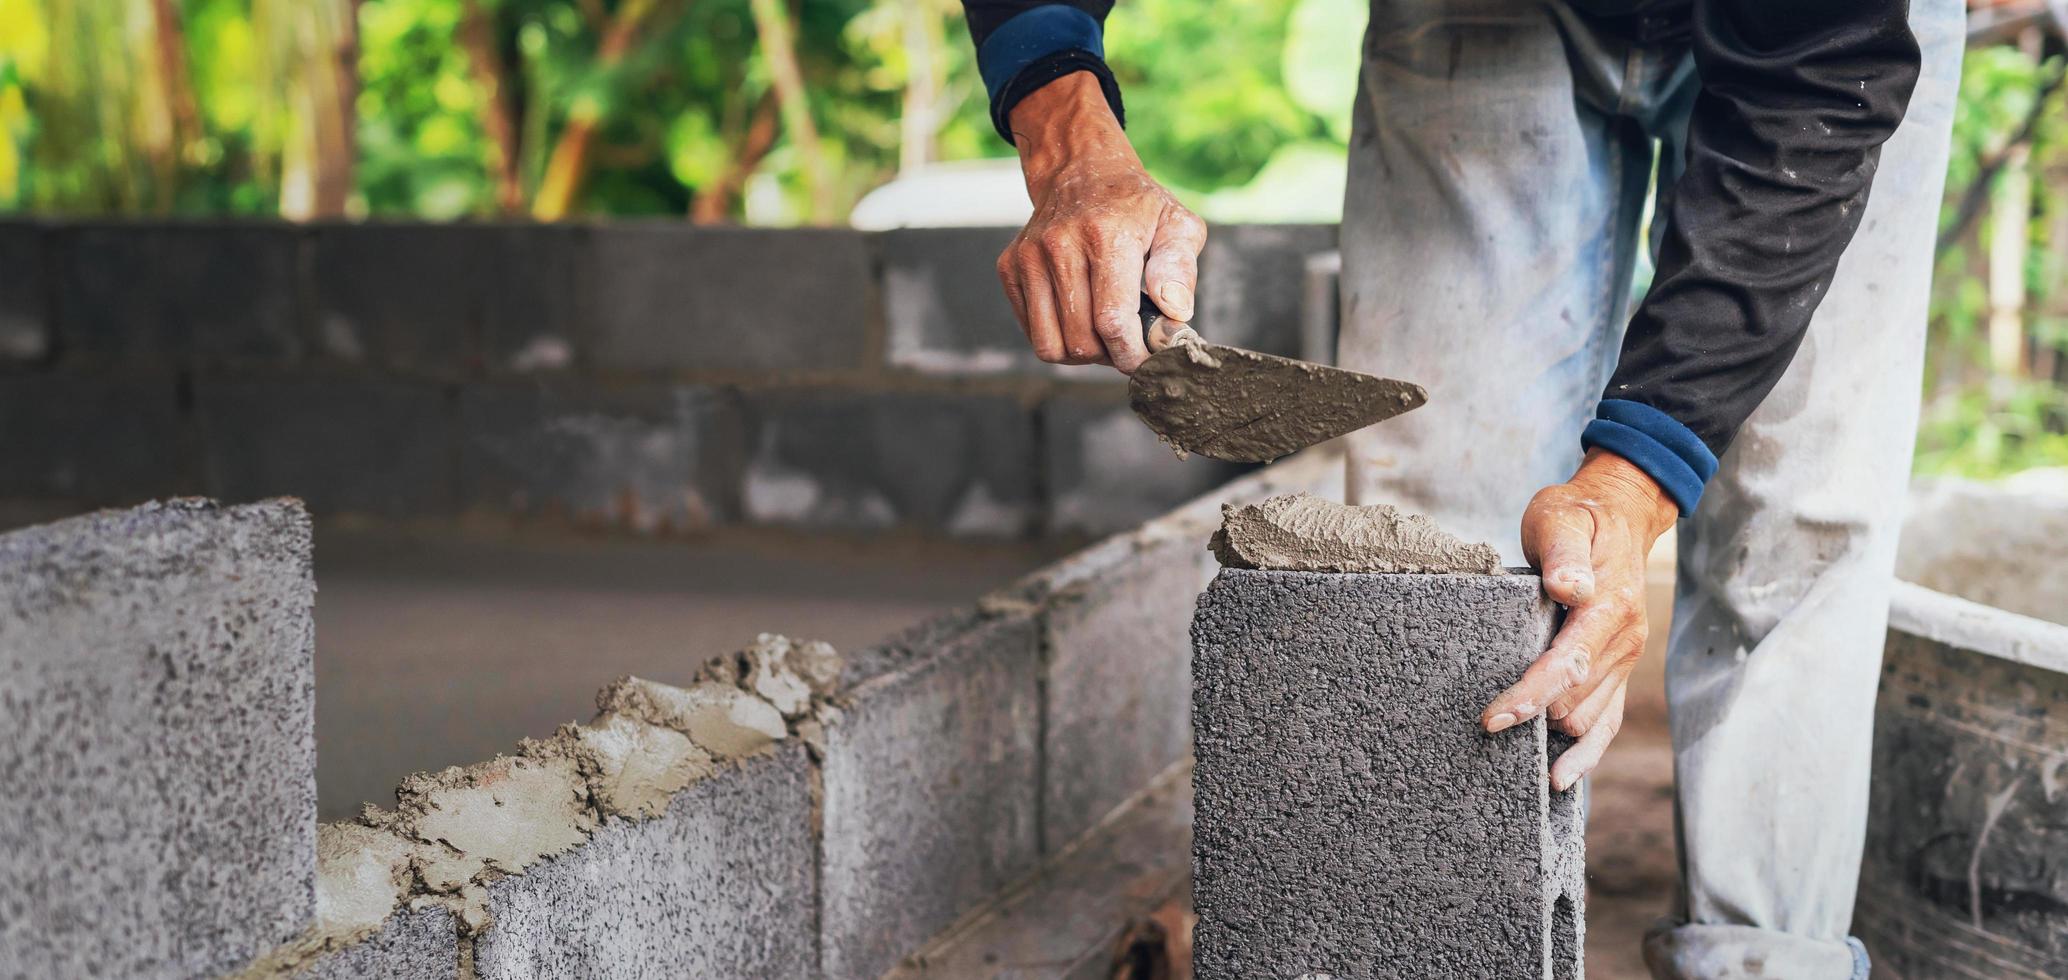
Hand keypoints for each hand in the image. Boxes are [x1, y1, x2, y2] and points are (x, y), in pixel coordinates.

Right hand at [999, 72, 1204, 372]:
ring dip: (1082, 353)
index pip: (1112, 321)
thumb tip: (1176, 314)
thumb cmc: (1137, 208)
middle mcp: (1059, 244)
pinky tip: (1080, 315)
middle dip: (1110, 355)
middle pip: (1081, 341)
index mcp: (1106, 235)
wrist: (1081, 172)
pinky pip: (1033, 333)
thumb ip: (1180, 269)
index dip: (1131, 354)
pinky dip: (1059, 337)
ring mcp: (1029, 256)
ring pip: (1051, 346)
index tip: (1146, 360)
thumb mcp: (1177, 225)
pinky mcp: (1010, 267)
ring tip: (1104, 334)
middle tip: (1128, 341)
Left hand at [1481, 449, 1678, 790]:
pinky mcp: (1619, 668)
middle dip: (1534, 719)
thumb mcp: (1563, 518)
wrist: (1620, 516)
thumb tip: (1569, 586)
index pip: (1567, 665)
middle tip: (1483, 730)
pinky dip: (1586, 754)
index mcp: (1609, 608)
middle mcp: (1624, 640)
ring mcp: (1625, 658)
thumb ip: (1565, 552)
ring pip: (1592, 721)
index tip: (1491, 718)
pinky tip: (1560, 779)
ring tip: (1508, 758)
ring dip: (1554, 739)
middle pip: (1576, 703)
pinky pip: (1608, 722)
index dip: (1530, 695)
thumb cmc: (1580, 516)